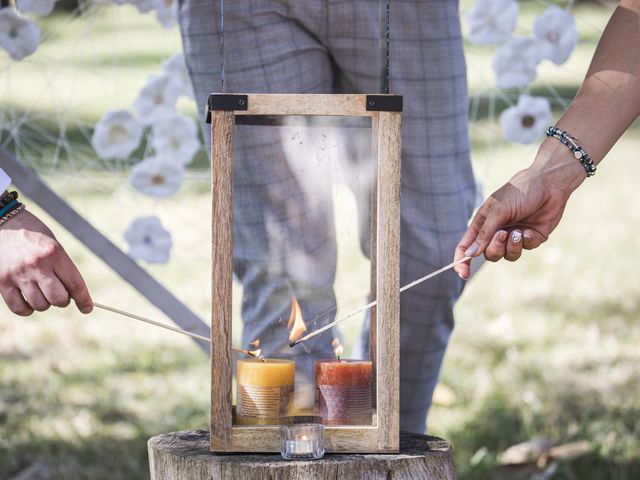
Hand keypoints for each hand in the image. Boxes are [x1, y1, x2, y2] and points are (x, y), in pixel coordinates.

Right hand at [0, 209, 92, 314]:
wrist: (3, 225)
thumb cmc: (34, 236)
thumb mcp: (54, 246)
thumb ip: (63, 268)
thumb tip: (73, 295)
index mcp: (54, 253)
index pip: (75, 283)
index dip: (83, 299)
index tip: (87, 308)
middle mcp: (37, 265)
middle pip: (59, 299)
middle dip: (63, 300)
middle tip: (59, 294)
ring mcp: (18, 274)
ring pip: (40, 305)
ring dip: (45, 303)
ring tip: (41, 292)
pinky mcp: (2, 282)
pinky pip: (19, 308)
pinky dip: (27, 309)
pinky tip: (28, 300)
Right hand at [454, 156, 582, 278]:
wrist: (549, 184)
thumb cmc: (519, 192)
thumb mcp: (498, 210)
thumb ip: (484, 233)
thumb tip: (470, 254)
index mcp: (483, 223)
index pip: (467, 246)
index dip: (462, 261)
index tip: (463, 274)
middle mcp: (496, 232)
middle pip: (488, 254)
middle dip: (494, 248)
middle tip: (502, 234)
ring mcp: (513, 236)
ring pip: (506, 256)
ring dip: (510, 247)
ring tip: (517, 232)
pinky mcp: (530, 238)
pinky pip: (524, 250)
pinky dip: (526, 241)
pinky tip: (529, 229)